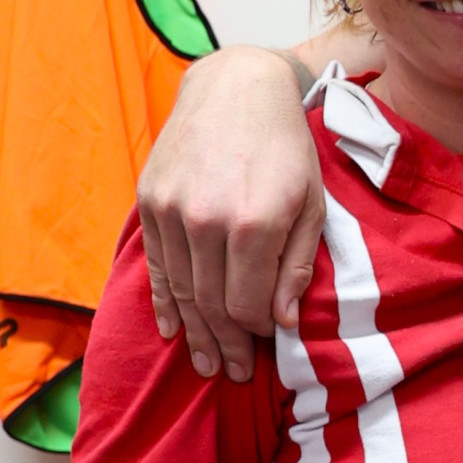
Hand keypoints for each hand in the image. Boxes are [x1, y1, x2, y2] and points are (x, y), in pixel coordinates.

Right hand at [137, 47, 324, 380]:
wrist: (235, 88)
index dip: (257, 332)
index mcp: (255, 223)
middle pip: (212, 305)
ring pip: (181, 291)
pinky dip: (164, 302)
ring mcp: (172, 211)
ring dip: (195, 333)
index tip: (266, 342)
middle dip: (226, 345)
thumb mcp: (312, 202)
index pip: (248, 305)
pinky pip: (157, 266)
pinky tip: (173, 330)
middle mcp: (207, 220)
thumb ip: (297, 264)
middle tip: (234, 374)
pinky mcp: (150, 201)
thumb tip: (283, 322)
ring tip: (207, 364)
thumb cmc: (287, 147)